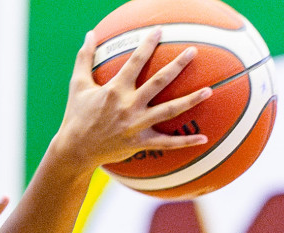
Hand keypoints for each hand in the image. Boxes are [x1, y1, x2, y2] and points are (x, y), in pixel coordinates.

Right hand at [54, 29, 212, 167]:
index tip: (160, 30)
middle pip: (159, 82)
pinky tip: (204, 138)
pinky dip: (186, 142)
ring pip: (169, 111)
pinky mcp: (140, 142)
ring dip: (190, 100)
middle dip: (177, 66)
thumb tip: (89, 33)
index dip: (148, 44)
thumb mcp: (78, 85)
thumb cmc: (76, 116)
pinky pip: (167, 143)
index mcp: (115, 90)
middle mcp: (128, 106)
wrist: (74, 150)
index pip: (135, 62)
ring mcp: (136, 125)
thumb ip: (84, 58)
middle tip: (193, 52)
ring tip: (209, 90)